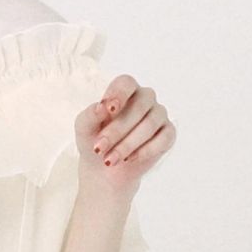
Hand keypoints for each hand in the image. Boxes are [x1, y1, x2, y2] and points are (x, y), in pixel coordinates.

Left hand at [74, 75, 176, 205]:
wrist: (104, 168)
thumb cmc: (94, 140)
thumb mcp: (84, 128)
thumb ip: (89, 115)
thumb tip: (101, 107)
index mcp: (125, 91)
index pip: (126, 83)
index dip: (119, 94)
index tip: (108, 110)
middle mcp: (145, 99)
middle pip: (139, 106)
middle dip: (117, 130)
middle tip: (100, 149)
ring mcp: (158, 115)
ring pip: (150, 123)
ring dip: (128, 144)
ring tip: (110, 160)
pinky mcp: (167, 134)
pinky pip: (164, 138)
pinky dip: (146, 150)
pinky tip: (130, 159)